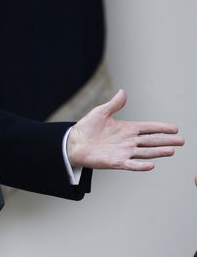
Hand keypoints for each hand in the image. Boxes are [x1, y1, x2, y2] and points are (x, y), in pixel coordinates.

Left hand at [66, 89, 183, 170]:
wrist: (74, 142)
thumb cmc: (87, 128)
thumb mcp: (101, 112)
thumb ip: (114, 104)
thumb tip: (123, 91)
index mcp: (127, 128)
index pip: (148, 128)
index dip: (161, 128)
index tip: (175, 128)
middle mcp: (129, 141)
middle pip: (151, 141)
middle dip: (166, 141)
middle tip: (181, 141)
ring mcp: (124, 152)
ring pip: (145, 152)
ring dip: (158, 152)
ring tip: (171, 150)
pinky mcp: (117, 162)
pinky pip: (131, 164)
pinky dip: (141, 165)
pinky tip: (151, 165)